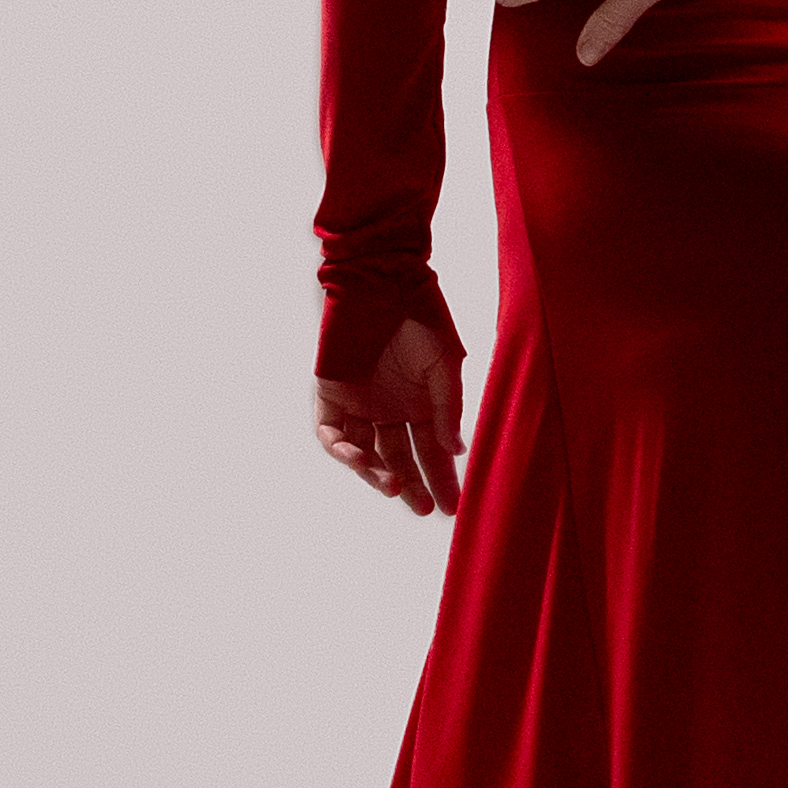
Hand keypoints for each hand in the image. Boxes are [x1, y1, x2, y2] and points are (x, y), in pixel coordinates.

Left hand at [316, 297, 467, 516]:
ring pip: (365, 453)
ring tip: (396, 488)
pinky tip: (359, 459)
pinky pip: (331, 432)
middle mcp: (390, 409)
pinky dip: (342, 450)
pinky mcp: (331, 394)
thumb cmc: (421, 314)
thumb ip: (448, 408)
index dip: (442, 479)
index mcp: (421, 404)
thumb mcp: (445, 364)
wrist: (382, 278)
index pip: (431, 452)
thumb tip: (456, 451)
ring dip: (378, 474)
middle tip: (425, 508)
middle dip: (413, 486)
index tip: (453, 506)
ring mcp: (360, 404)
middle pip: (400, 459)